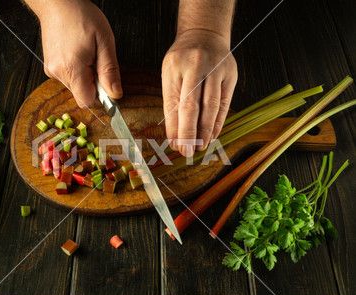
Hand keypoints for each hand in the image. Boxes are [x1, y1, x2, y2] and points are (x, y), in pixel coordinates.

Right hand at [38, 0, 121, 107]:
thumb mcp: (104, 41)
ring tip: (87, 53)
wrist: (57, 3)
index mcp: (72, 69)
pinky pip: (69, 78)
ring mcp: (52, 71)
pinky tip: (78, 53)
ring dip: (86, 77)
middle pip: (82, 95)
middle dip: (94, 84)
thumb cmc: (81, 16)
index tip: (107, 82)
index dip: (101, 96)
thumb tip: (115, 93)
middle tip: (97, 60)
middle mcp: (58, 74)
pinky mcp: (50, 68)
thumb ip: (110, 70)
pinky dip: (77, 71)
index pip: (87, 101)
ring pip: (76, 87)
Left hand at [161, 29, 237, 156]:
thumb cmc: (183, 59)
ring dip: (206, 131)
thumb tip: (174, 137)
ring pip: (211, 106)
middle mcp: (197, 65)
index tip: (175, 146)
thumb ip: (172, 104)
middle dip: (190, 133)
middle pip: (193, 105)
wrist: (205, 33)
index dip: (175, 128)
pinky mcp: (231, 74)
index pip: (174, 103)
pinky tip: (213, 135)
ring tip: (200, 147)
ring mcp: (217, 69)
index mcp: (176, 66)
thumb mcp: (170, 74)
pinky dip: (219, 122)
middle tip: (187, 152)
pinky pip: (225, 103)